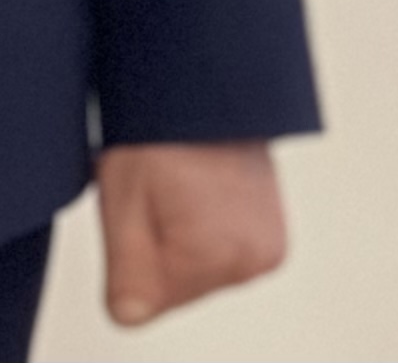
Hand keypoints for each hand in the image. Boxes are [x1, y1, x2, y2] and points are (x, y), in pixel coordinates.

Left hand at [96, 141, 285, 325]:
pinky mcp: (273, 238)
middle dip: (157, 250)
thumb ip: (126, 274)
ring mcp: (268, 249)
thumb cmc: (164, 127)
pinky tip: (200, 195)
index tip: (139, 208)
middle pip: (178, 290)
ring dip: (182, 241)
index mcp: (215, 256)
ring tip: (179, 189)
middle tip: (156, 195)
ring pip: (199, 273)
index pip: (148, 300)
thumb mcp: (123, 198)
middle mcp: (253, 260)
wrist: (209, 85)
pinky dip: (205, 233)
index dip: (130, 255)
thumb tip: (131, 313)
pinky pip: (222, 256)